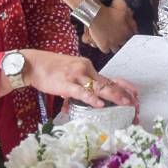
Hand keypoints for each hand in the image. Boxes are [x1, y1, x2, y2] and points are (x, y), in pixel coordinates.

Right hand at [16, 49, 140, 111]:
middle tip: (135, 102)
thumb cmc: (48, 69)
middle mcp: (85, 69)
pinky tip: (100, 104)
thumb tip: (83, 98)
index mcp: (86, 67)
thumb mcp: (68, 74)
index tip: (134, 93)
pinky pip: (81, 92)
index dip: (122, 86)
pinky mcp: (66, 83)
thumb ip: (77, 86)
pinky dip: (92, 98)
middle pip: (107, 82)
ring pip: (98, 87)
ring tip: (125, 103)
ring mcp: (76, 76)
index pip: (108, 78)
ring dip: (114, 96)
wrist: (32, 63)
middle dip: (123, 93)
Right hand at [81, 1, 135, 54]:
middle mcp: (121, 38)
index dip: (130, 34)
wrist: (96, 15)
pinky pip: (106, 51)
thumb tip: (130, 12)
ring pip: (116, 49)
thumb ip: (128, 10)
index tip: (127, 33)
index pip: (133, 36)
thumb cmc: (108, 9)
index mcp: (127, 30)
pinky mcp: (104, 46)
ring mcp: (112, 43)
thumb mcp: (121, 5)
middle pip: (125, 44)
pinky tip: (105, 45)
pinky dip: (106, 48)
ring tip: (113, 43)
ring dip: (115, 46)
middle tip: (119, 38)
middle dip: (123, 41)